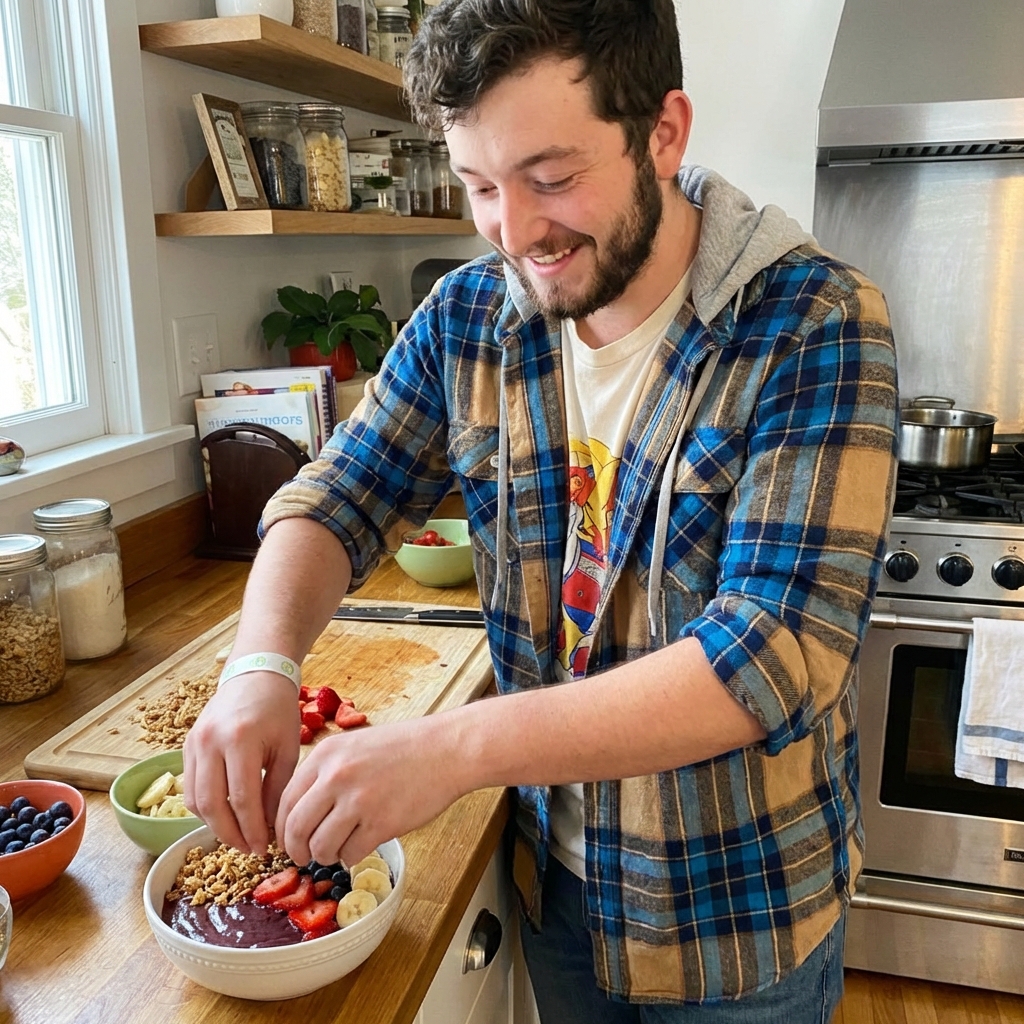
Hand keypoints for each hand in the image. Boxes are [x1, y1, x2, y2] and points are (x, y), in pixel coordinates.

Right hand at [183, 672, 300, 852]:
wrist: (256, 674)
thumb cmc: (278, 709)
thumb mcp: (288, 747)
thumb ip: (277, 789)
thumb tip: (271, 828)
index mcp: (241, 740)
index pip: (243, 799)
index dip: (253, 830)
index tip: (265, 848)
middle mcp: (211, 742)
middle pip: (212, 805)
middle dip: (230, 834)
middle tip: (250, 849)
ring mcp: (194, 743)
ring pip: (195, 800)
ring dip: (215, 824)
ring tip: (239, 836)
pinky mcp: (187, 745)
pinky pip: (190, 787)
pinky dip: (205, 807)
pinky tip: (226, 814)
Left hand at [274, 714, 463, 867]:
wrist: (446, 750)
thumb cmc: (404, 748)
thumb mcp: (354, 746)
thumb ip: (325, 773)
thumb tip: (298, 811)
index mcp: (326, 754)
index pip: (284, 800)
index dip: (281, 827)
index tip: (287, 839)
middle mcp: (336, 776)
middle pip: (295, 829)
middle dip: (296, 850)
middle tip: (303, 856)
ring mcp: (358, 800)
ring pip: (320, 847)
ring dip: (325, 856)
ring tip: (338, 849)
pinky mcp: (381, 823)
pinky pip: (350, 854)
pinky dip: (353, 856)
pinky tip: (363, 843)